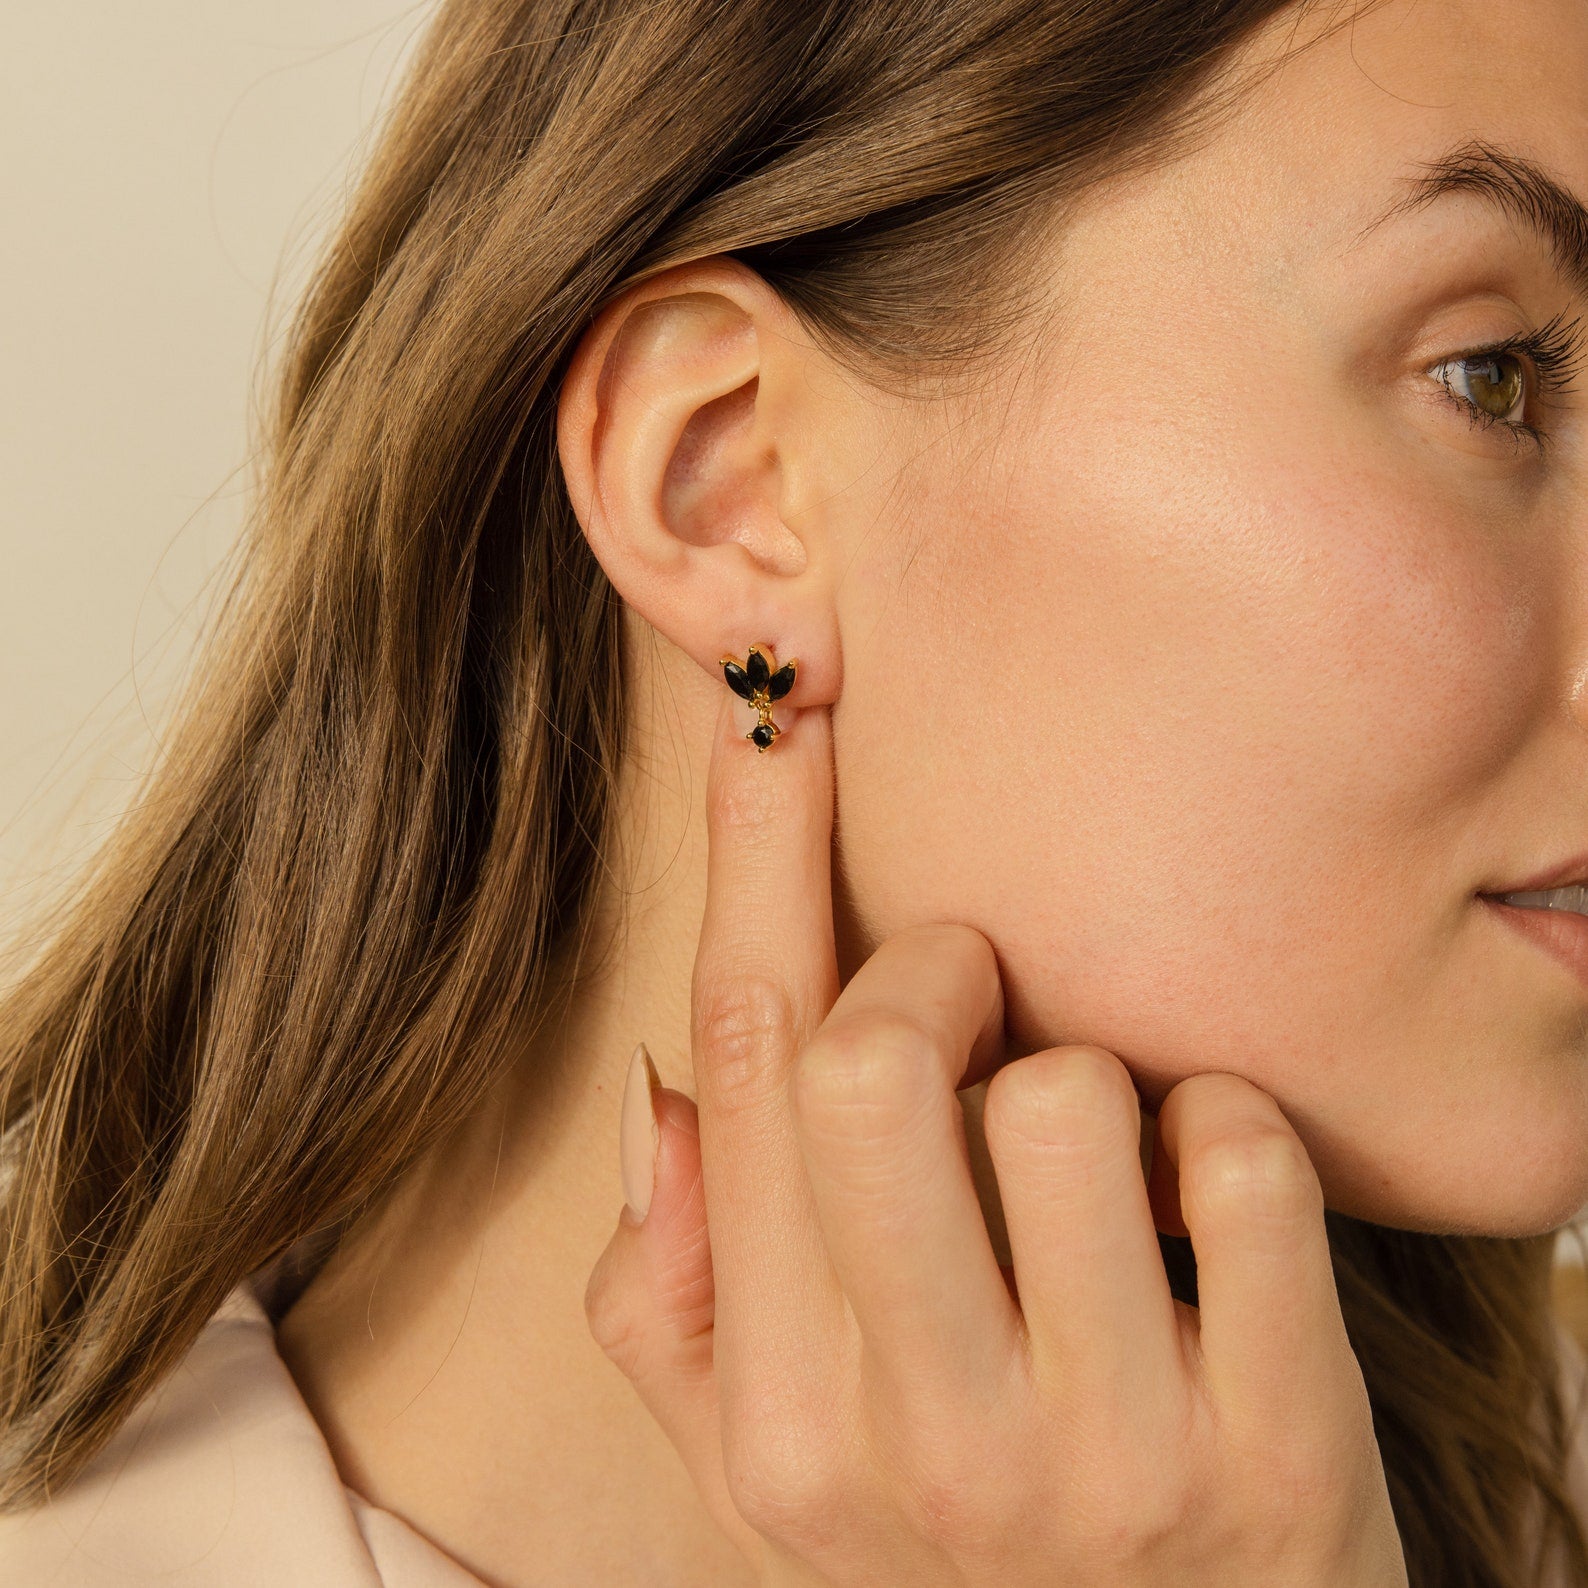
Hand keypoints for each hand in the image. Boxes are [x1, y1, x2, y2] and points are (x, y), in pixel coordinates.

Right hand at [583, 690, 1407, 1585]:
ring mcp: (1099, 1458)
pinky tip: (1211, 1208)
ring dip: (1088, 1075)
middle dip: (933, 967)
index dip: (751, 852)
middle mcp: (917, 1441)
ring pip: (1065, 1096)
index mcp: (778, 1415)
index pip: (741, 1066)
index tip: (772, 713)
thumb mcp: (774, 1472)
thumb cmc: (965, 1563)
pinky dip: (1232, 1132)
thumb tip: (661, 1107)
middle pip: (873, 1055)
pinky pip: (1243, 1165)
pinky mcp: (1275, 1459)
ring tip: (1099, 1156)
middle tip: (978, 998)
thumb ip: (672, 1305)